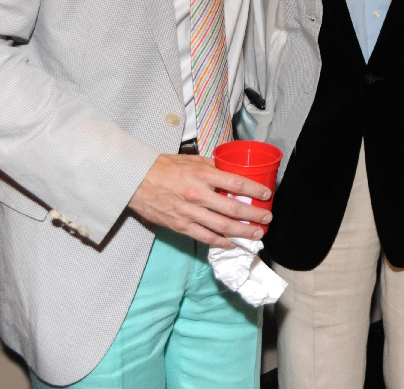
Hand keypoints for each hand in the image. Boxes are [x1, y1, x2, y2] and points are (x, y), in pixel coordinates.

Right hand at [128, 154, 272, 247]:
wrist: (135, 181)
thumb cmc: (163, 168)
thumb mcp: (191, 160)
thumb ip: (212, 166)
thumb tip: (232, 170)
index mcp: (202, 174)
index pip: (236, 183)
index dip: (254, 189)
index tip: (267, 194)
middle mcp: (197, 194)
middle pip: (233, 208)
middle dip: (254, 215)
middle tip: (267, 218)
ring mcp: (189, 213)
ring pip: (222, 227)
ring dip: (243, 232)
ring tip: (257, 234)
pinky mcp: (181, 226)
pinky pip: (206, 237)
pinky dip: (222, 242)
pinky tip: (233, 244)